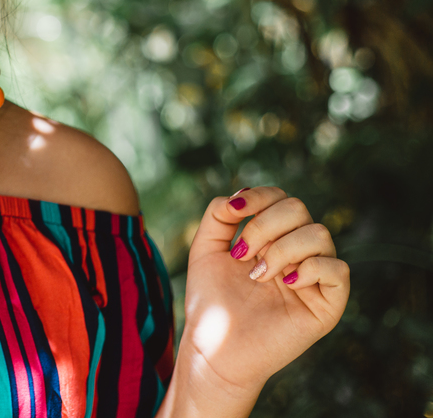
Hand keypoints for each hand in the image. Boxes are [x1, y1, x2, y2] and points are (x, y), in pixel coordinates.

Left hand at [180, 187, 349, 394]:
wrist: (215, 347)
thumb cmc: (212, 301)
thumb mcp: (206, 248)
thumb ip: (218, 214)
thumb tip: (240, 195)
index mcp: (272, 237)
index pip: (281, 198)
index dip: (260, 196)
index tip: (234, 212)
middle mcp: (297, 252)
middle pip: (299, 208)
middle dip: (264, 225)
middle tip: (243, 255)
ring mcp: (314, 277)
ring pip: (319, 234)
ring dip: (281, 248)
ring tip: (258, 275)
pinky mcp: (328, 304)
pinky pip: (338, 269)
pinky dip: (310, 267)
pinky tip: (284, 283)